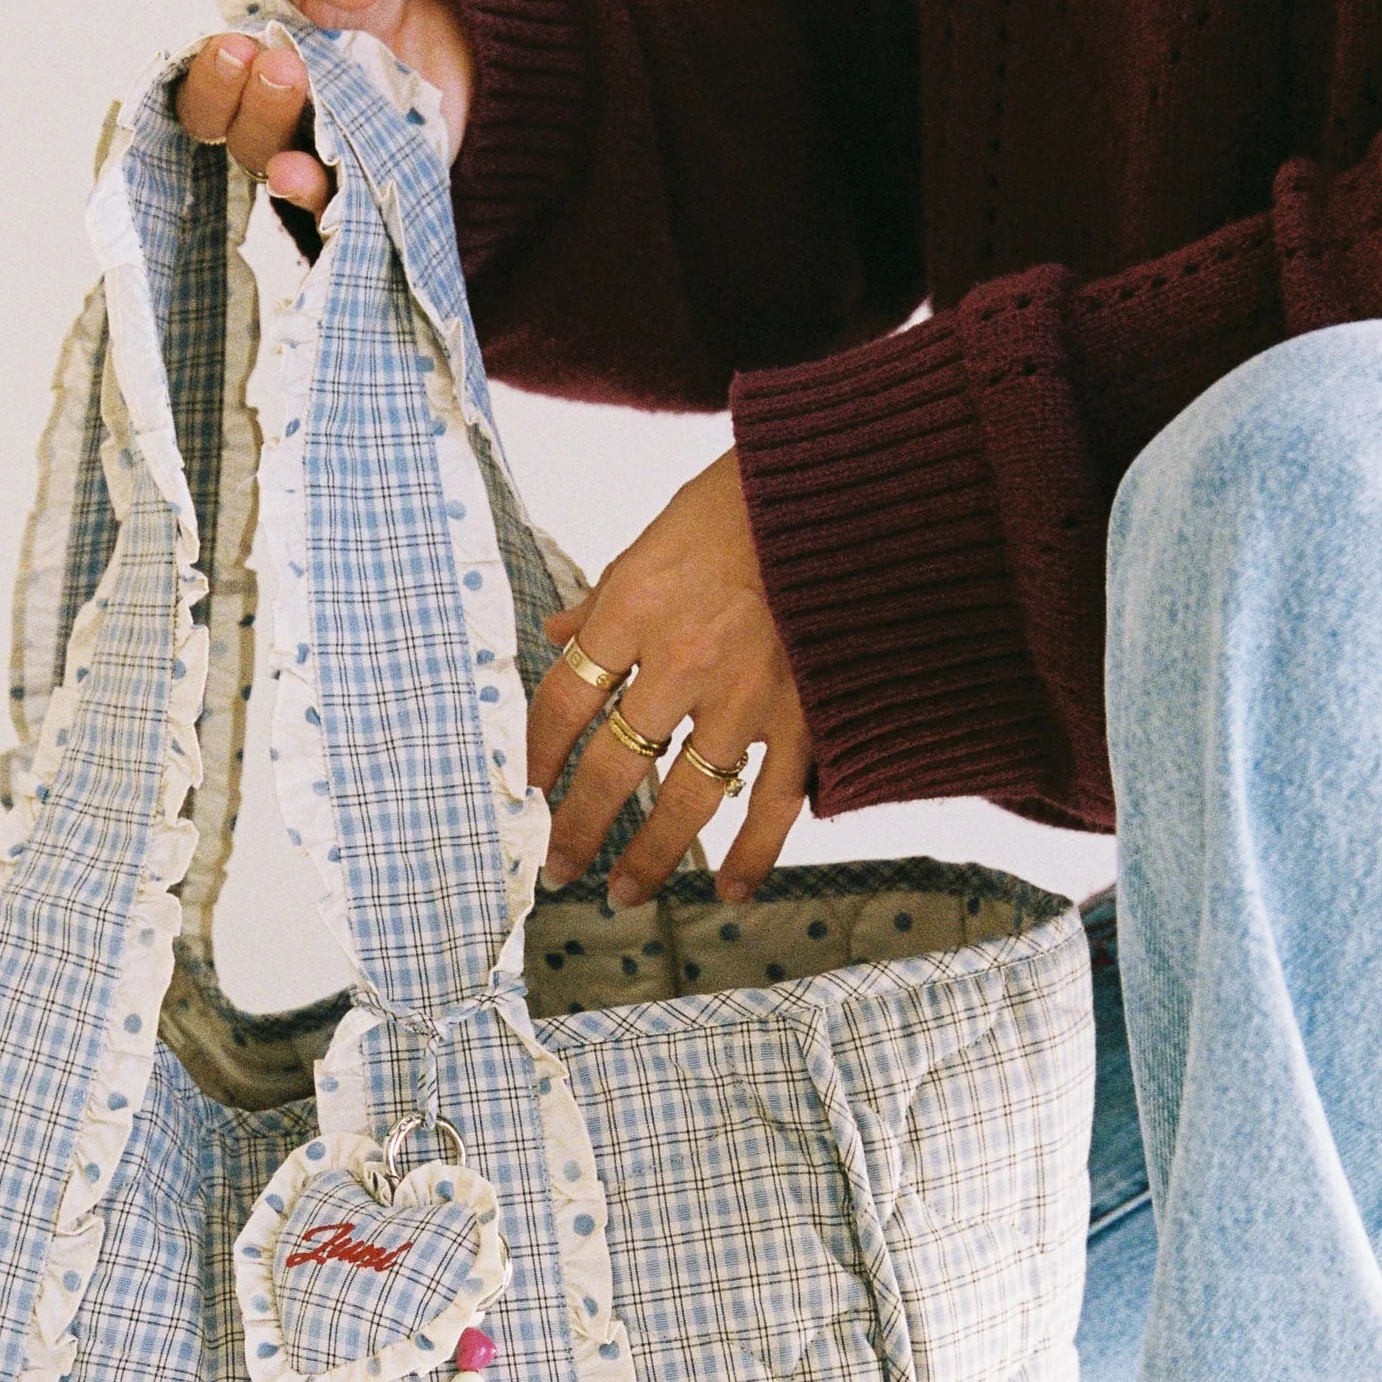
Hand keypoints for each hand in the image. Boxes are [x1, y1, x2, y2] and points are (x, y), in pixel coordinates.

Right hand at [174, 0, 473, 214]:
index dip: (210, 82)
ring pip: (287, 173)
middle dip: (253, 106)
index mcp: (244, 67)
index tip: (234, 48)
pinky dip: (329, 197)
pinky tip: (321, 179)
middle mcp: (275, 120)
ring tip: (307, 113)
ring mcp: (323, 154)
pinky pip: (342, 206)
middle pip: (242, 138)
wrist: (452, 9)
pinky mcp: (372, 181)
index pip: (205, 97)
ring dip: (287, 153)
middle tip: (280, 66)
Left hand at [527, 449, 812, 906]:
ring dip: (650, 857)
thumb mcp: (656, 536)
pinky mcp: (807, 715)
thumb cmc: (745, 501)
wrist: (849, 487)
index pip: (563, 700)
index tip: (532, 786)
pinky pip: (773, 804)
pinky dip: (753, 855)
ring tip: (625, 893)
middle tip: (560, 867)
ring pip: (684, 802)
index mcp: (634, 608)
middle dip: (579, 827)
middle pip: (610, 767)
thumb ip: (606, 598)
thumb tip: (557, 633)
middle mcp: (681, 660)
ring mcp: (747, 696)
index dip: (539, 752)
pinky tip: (733, 893)